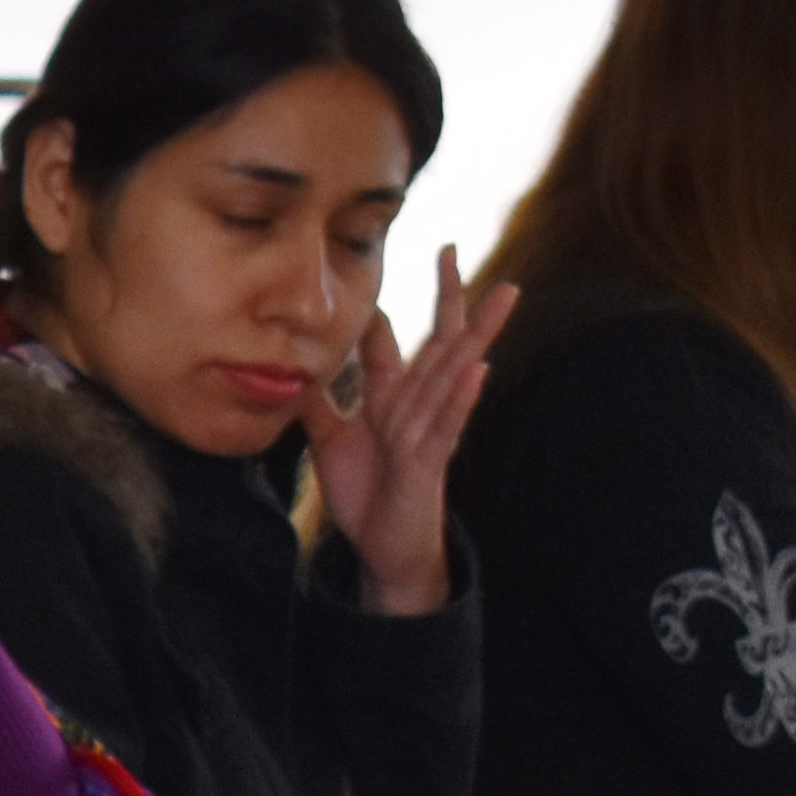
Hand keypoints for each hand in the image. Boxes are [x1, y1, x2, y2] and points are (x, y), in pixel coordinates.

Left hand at [308, 248, 516, 616]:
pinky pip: (449, 425)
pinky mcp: (431, 462)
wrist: (380, 546)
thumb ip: (317, 405)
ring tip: (504, 293)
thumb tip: (292, 370)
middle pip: (435, 342)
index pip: (389, 344)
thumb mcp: (330, 442)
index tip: (385, 264)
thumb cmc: (365, 493)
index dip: (386, 308)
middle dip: (446, 297)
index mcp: (388, 399)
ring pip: (454, 373)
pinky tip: (481, 367)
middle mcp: (413, 406)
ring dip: (478, 334)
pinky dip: (463, 397)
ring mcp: (427, 430)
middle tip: (449, 248)